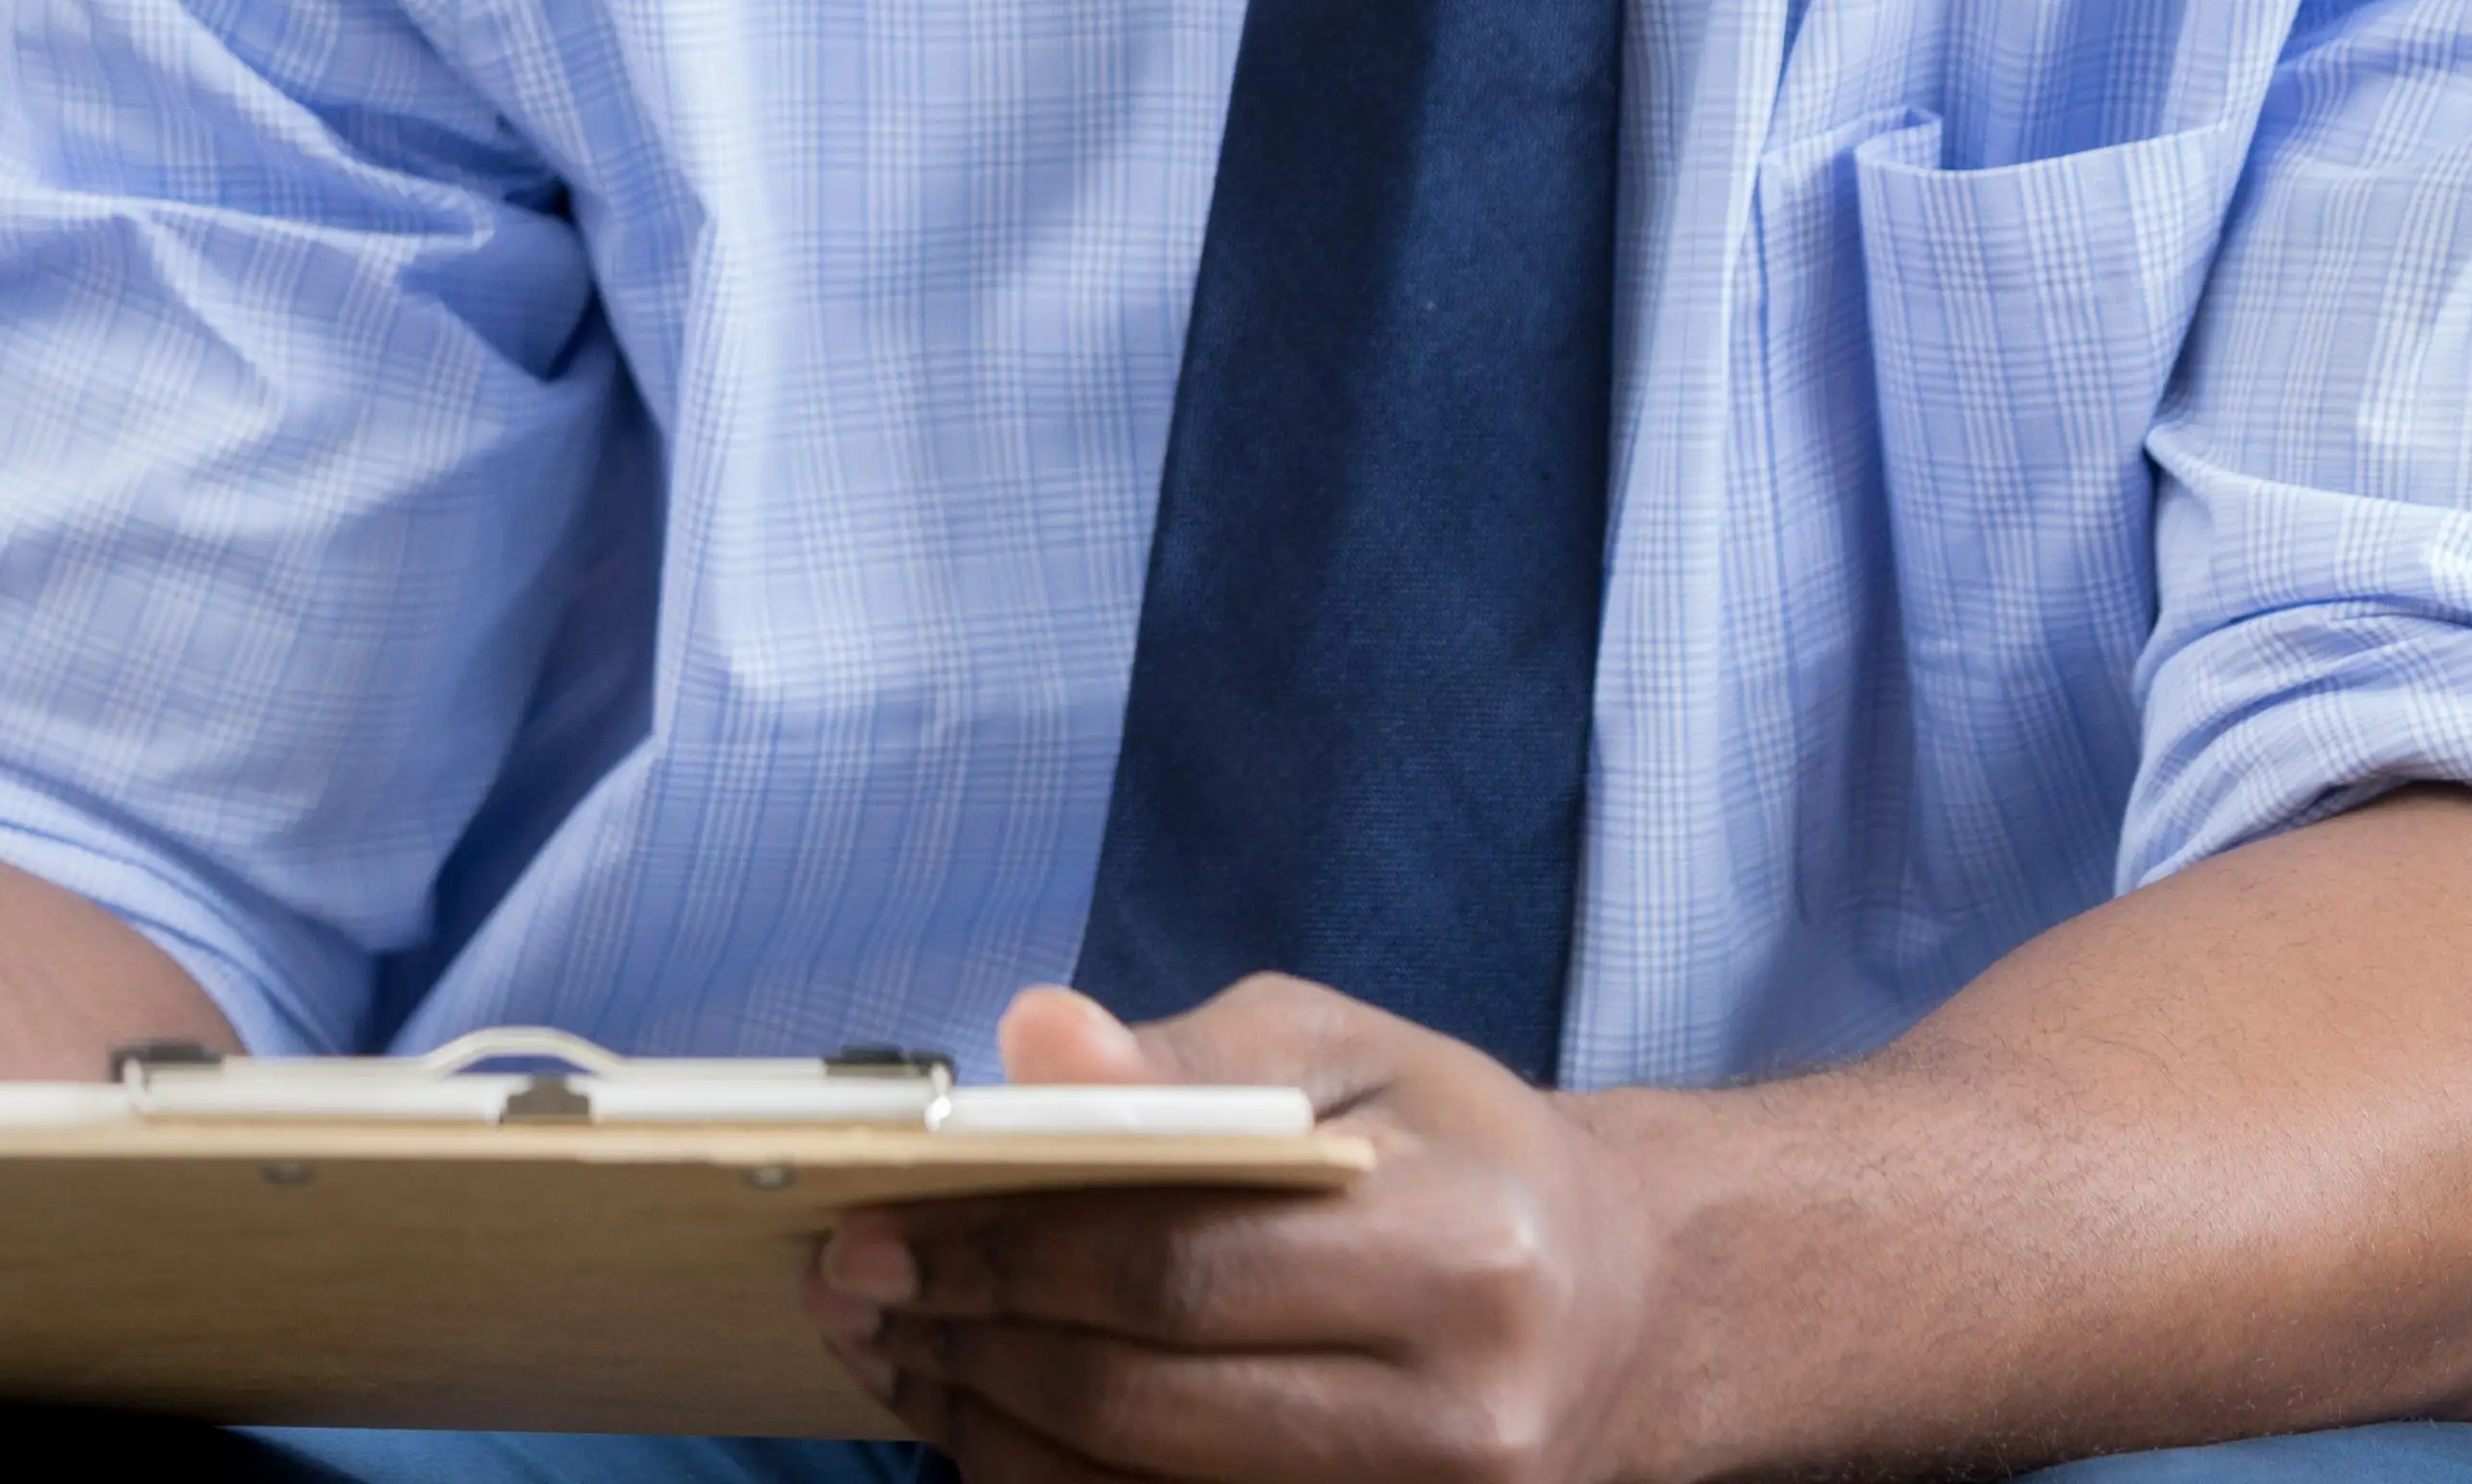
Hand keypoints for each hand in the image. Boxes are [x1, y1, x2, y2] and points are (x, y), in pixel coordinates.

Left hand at [806, 979, 1674, 1483]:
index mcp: (1460, 1253)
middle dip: (973, 1348)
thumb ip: (1182, 1059)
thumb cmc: (1457, 1149)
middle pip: (1150, 1406)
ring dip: (992, 1431)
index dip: (1007, 1257)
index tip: (876, 1234)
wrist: (1622, 1306)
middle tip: (849, 1295)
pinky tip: (987, 1421)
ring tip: (896, 1359)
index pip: (1182, 1272)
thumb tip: (1031, 1038)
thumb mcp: (1342, 1052)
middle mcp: (1464, 1419)